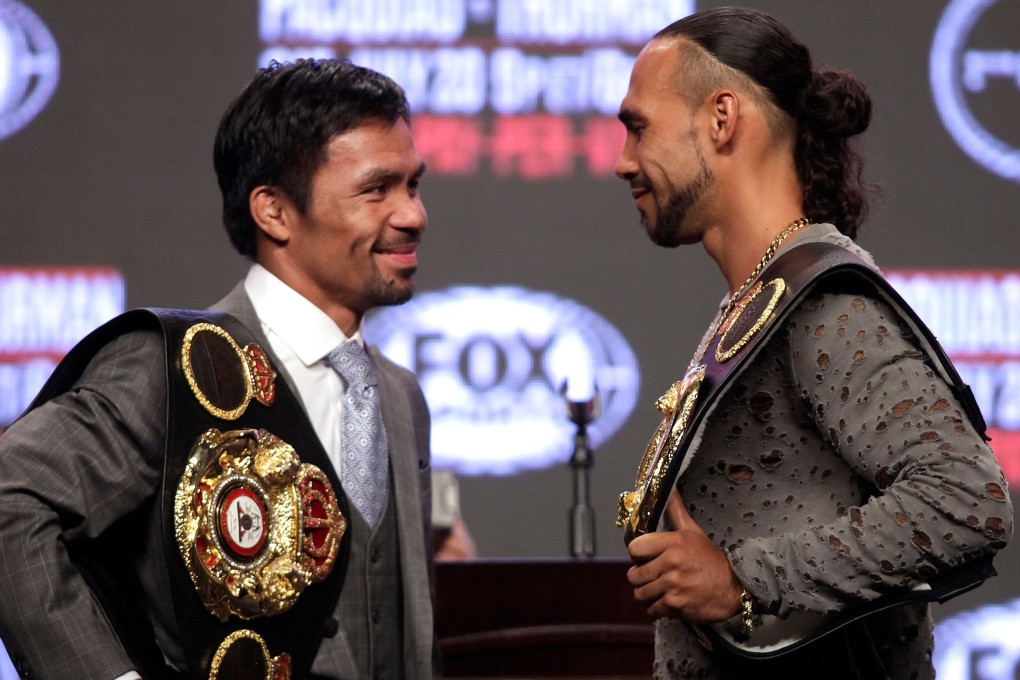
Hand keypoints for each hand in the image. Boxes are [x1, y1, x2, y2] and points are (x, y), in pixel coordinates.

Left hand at [627, 490, 743, 621]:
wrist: (734, 588)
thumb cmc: (711, 559)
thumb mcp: (694, 532)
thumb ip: (676, 512)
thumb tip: (669, 490)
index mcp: (672, 543)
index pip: (634, 548)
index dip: (637, 554)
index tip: (645, 557)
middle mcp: (670, 564)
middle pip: (634, 575)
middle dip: (641, 577)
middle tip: (652, 576)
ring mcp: (672, 586)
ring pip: (640, 594)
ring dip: (647, 594)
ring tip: (659, 589)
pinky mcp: (675, 606)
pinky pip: (652, 609)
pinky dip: (657, 607)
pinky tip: (668, 601)